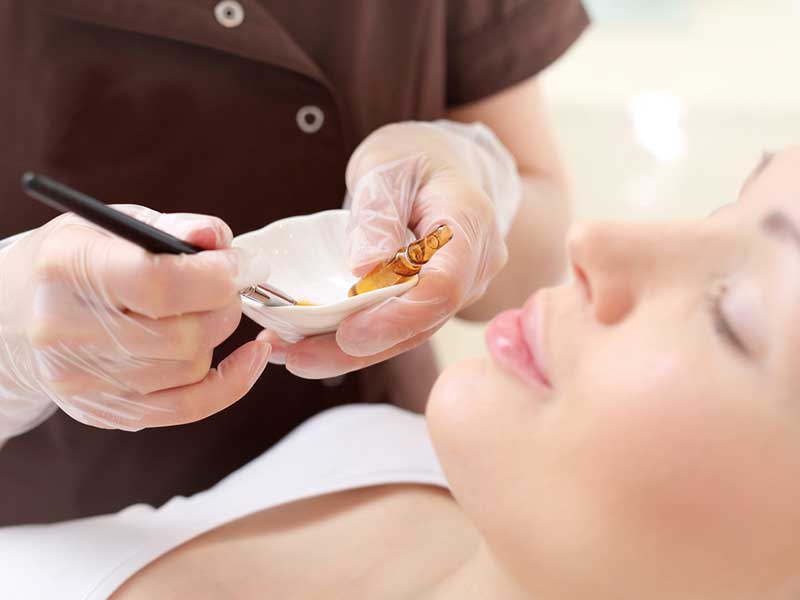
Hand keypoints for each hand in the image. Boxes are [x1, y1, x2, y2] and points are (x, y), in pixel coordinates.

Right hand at [0, 205, 271, 439]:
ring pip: (190, 368)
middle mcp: (65, 330)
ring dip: (218, 336)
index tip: (243, 265)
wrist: (14, 316)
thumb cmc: (77, 262)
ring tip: (209, 309)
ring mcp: (81, 380)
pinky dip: (231, 383)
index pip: (157, 283)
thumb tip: (221, 240)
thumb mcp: (114, 225)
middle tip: (231, 285)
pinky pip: (188, 407)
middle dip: (226, 305)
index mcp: (67, 268)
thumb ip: (174, 227)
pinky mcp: (103, 411)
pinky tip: (249, 357)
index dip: (216, 276)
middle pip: (182, 334)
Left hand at [262, 120, 520, 377]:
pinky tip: (307, 346)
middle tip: (297, 357)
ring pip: (407, 334)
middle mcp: (475, 266)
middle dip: (360, 348)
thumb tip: (364, 268)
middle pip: (422, 322)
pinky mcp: (434, 303)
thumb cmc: (414, 158)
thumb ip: (378, 213)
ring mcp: (459, 289)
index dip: (396, 317)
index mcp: (469, 223)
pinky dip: (354, 340)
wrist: (441, 165)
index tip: (347, 333)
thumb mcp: (386, 167)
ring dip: (348, 353)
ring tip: (290, 356)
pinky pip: (398, 328)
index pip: (444, 286)